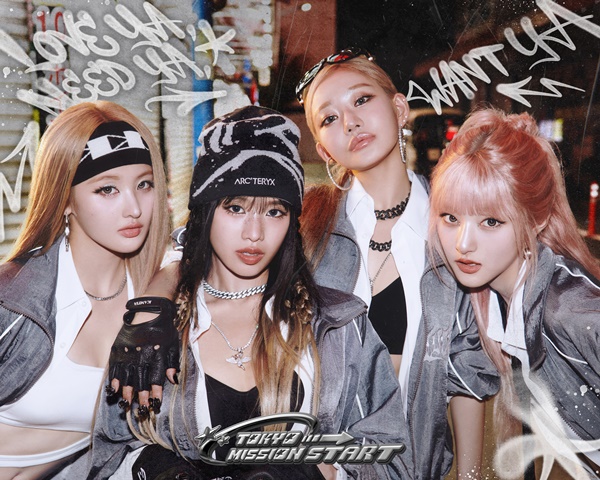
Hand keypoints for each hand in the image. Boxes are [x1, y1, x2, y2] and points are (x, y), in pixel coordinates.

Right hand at [107, 296, 178, 415]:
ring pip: (127, 376)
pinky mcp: (117, 349)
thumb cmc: (164, 329)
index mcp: (156, 354)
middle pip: (141, 380)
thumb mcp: (173, 344)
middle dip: (141, 396)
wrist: (148, 310)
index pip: (156, 377)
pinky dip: (114, 379)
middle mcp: (141, 355)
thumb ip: (172, 362)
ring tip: (127, 403)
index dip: (156, 391)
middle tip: (142, 409)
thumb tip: (173, 380)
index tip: (156, 403)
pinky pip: (114, 367)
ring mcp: (128, 352)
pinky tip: (114, 390)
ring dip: (127, 391)